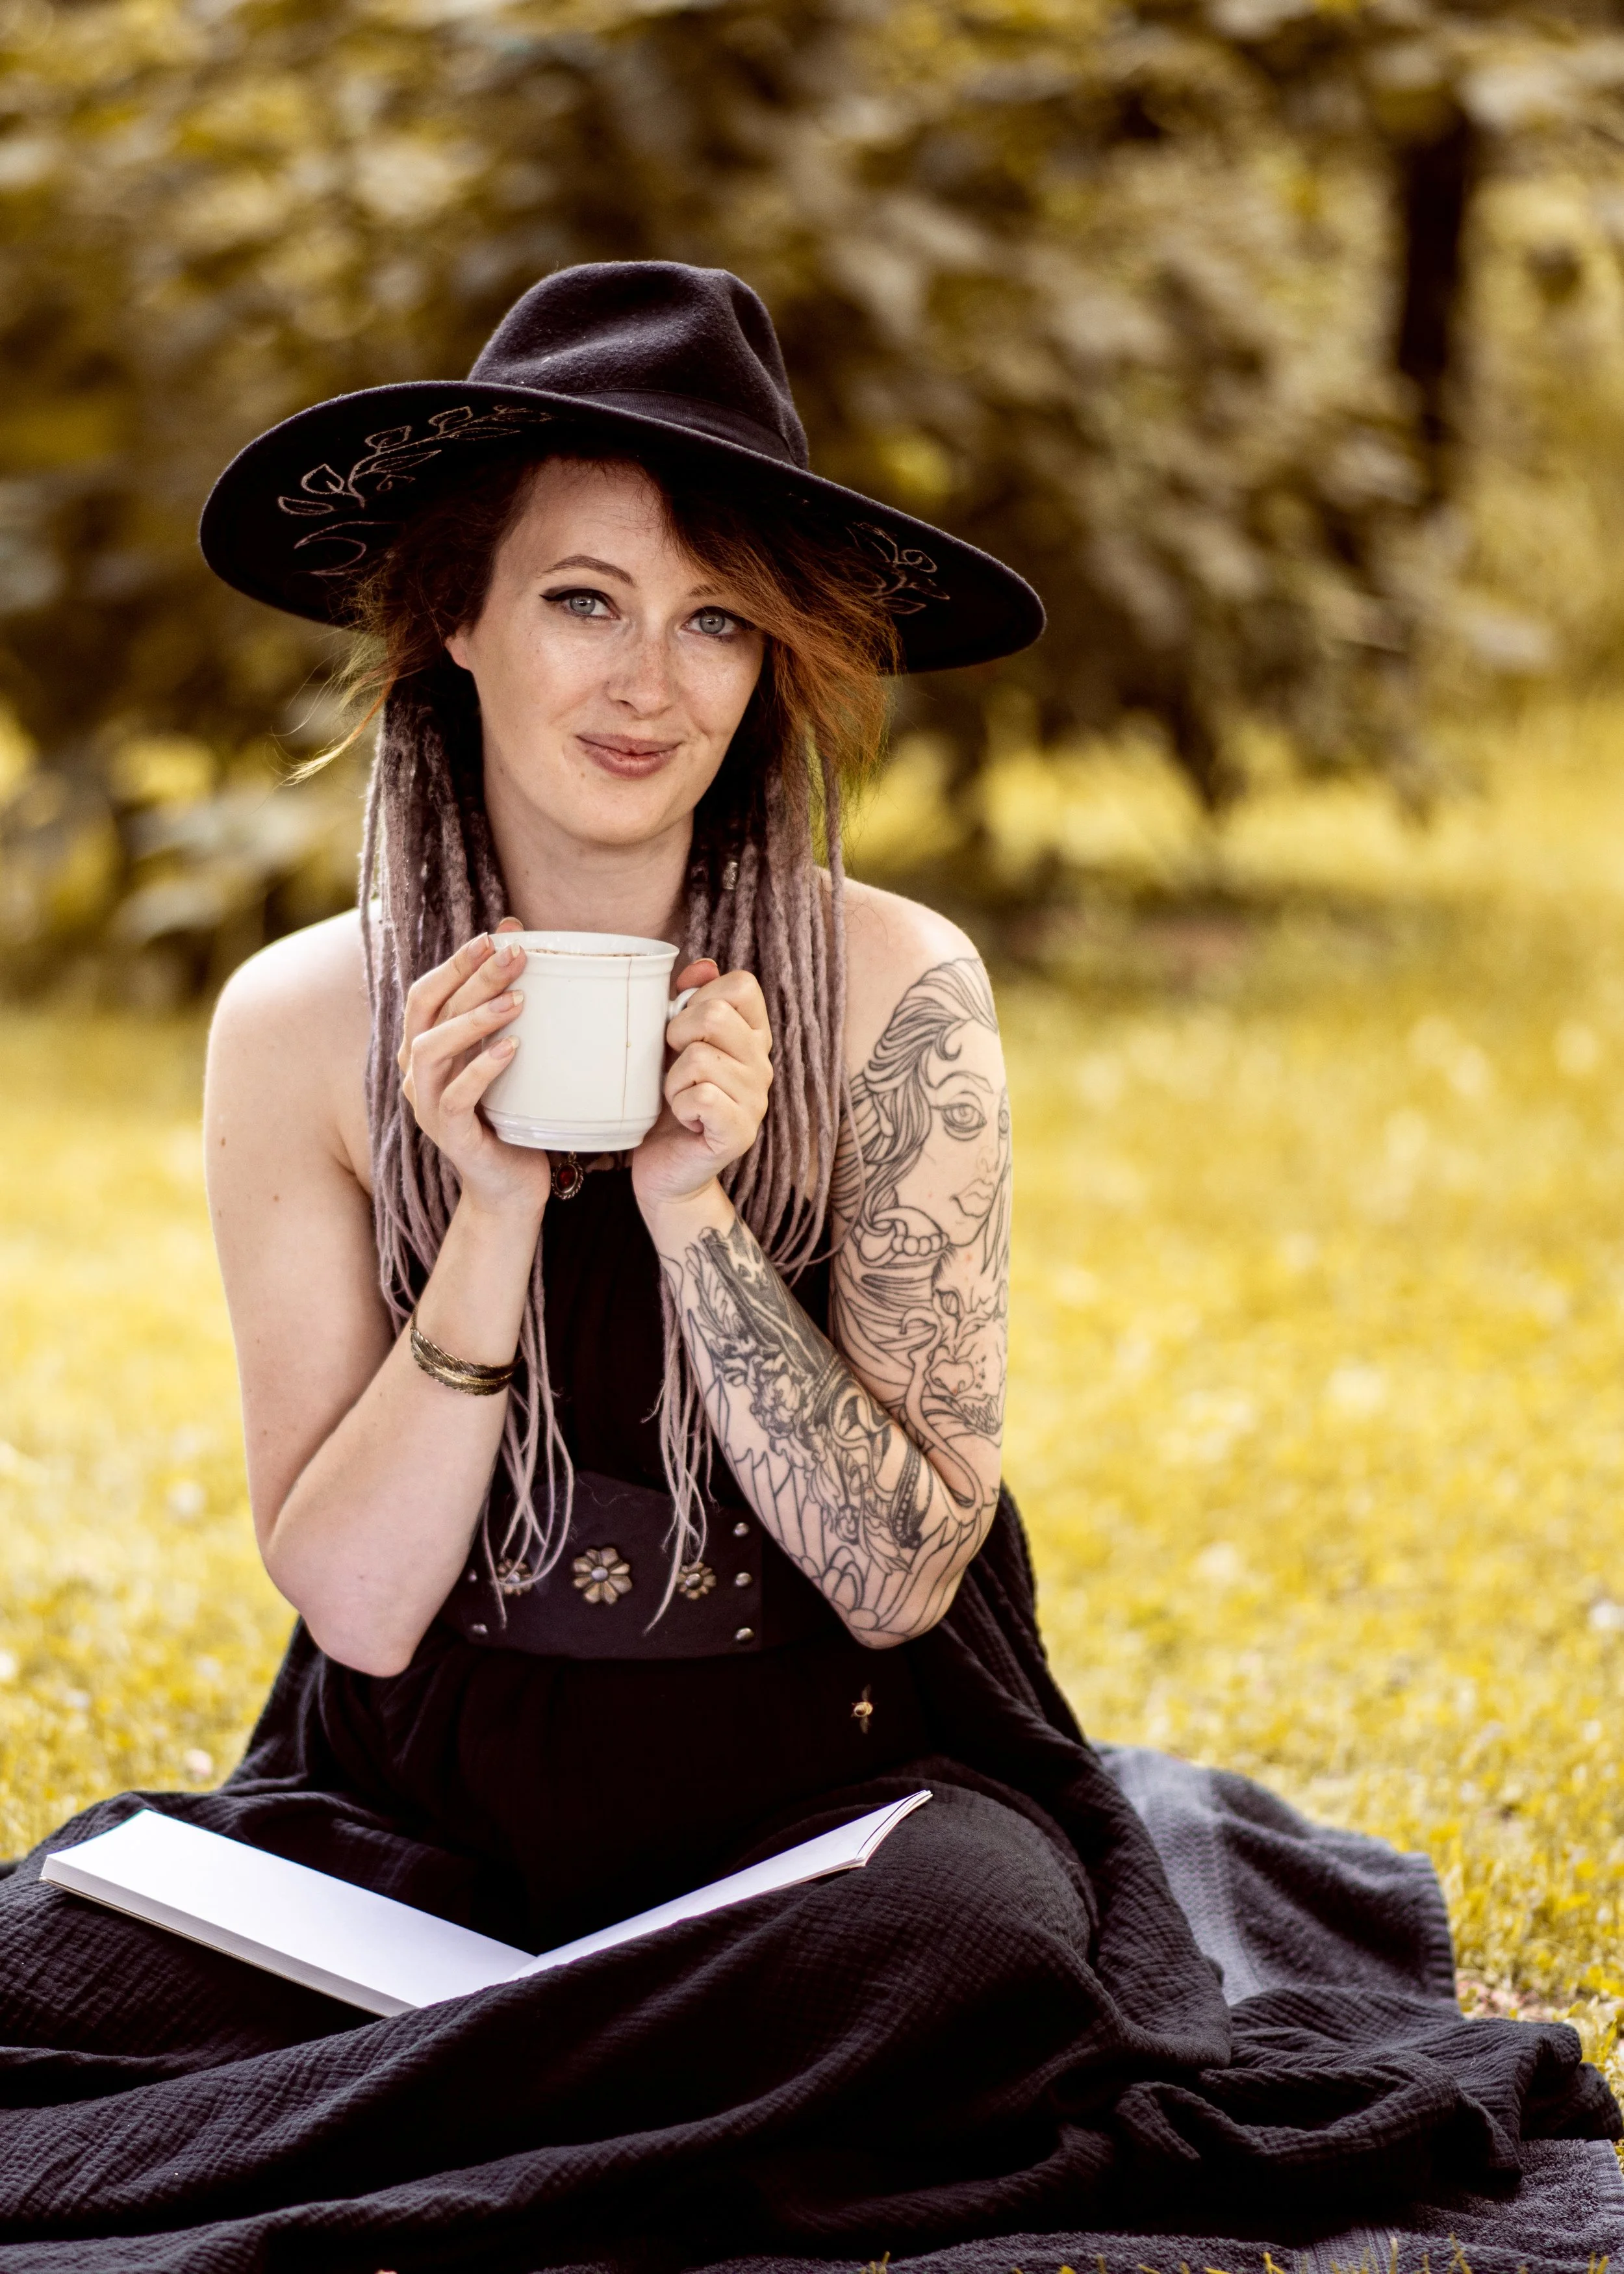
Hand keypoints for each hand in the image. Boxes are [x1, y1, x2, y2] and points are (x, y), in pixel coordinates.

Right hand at [398, 919, 551, 1221]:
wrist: (510, 1185)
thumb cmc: (511, 1114)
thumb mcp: (508, 1058)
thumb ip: (506, 1011)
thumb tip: (523, 943)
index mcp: (423, 1049)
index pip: (426, 993)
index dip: (456, 961)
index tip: (496, 935)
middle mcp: (414, 1073)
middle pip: (429, 1010)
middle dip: (470, 976)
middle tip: (516, 955)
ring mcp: (424, 1105)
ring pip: (429, 1049)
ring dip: (472, 1018)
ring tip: (517, 1001)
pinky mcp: (448, 1135)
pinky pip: (453, 1097)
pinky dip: (481, 1069)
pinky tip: (512, 1049)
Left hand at [631, 961, 773, 1211]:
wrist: (664, 1167)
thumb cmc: (667, 1100)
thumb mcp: (672, 1044)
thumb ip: (688, 1002)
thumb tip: (701, 967)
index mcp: (752, 1037)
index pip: (742, 985)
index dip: (702, 996)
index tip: (683, 1026)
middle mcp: (762, 1065)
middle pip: (716, 1015)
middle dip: (677, 1035)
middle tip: (673, 1064)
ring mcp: (756, 1100)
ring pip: (699, 1058)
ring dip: (672, 1080)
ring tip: (678, 1098)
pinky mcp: (740, 1132)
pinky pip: (700, 1097)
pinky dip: (679, 1105)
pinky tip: (685, 1120)